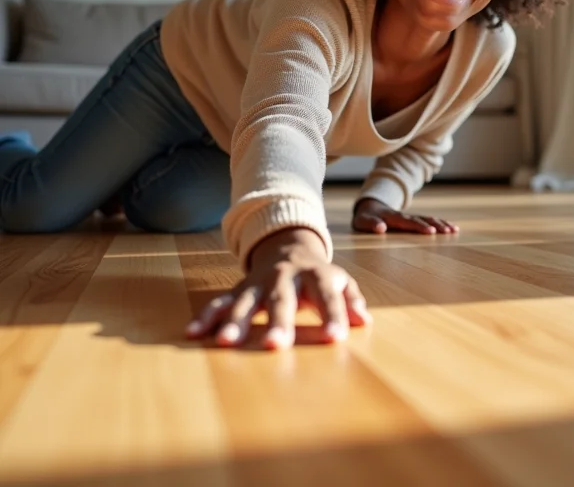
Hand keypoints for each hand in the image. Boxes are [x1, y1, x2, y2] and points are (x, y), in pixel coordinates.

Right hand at [185, 227, 371, 348]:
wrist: (288, 245)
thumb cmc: (318, 275)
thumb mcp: (340, 281)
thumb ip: (351, 300)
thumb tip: (364, 321)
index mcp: (315, 275)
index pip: (327, 296)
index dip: (332, 315)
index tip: (336, 337)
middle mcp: (285, 277)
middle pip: (281, 300)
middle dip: (278, 323)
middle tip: (276, 345)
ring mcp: (259, 282)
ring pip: (246, 301)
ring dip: (236, 322)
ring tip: (226, 342)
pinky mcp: (239, 289)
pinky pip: (220, 302)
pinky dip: (206, 316)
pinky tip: (193, 333)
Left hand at [352, 198, 459, 234]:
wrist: (370, 206)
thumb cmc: (366, 218)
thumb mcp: (363, 221)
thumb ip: (371, 224)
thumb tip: (381, 228)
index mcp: (392, 216)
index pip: (407, 222)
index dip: (419, 226)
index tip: (430, 231)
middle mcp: (404, 216)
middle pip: (422, 219)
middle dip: (435, 225)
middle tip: (447, 232)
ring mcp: (411, 217)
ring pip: (428, 219)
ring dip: (441, 224)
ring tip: (454, 230)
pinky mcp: (414, 220)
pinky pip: (430, 220)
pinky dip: (441, 223)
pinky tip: (452, 228)